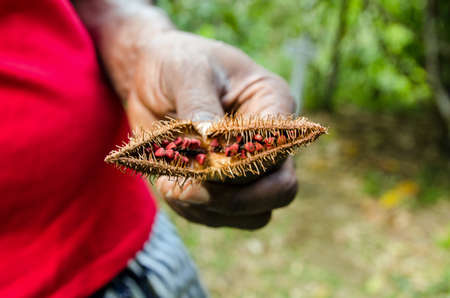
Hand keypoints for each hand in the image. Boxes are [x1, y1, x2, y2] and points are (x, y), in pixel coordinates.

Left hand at [127, 30, 297, 228]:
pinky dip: (194, 211)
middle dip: (234, 199)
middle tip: (187, 189)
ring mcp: (249, 168)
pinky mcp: (223, 186)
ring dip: (211, 209)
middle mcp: (269, 141)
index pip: (276, 149)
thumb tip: (210, 149)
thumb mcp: (188, 72)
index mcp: (273, 104)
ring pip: (253, 214)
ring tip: (170, 185)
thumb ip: (200, 107)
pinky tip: (169, 186)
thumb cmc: (177, 64)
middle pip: (279, 190)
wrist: (152, 76)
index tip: (199, 161)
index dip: (243, 164)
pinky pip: (221, 217)